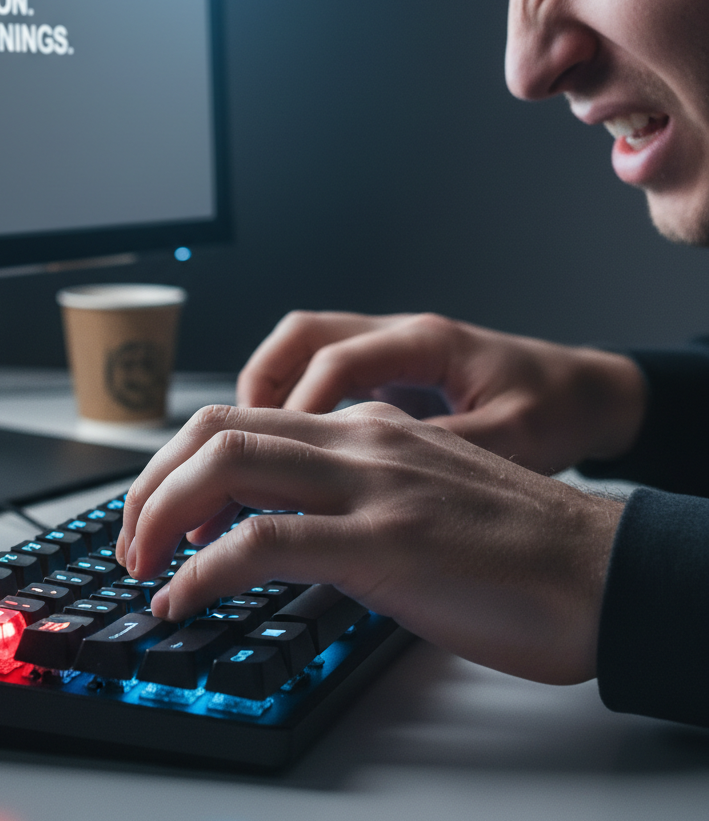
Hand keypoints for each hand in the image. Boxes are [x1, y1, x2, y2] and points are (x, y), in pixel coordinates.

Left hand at [117, 402, 623, 684]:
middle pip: (216, 430)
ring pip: (228, 465)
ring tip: (143, 565)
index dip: (181, 463)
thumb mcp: (417, 496)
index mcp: (366, 428)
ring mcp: (369, 485)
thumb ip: (352, 493)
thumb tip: (283, 524)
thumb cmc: (514, 548)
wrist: (605, 570)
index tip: (161, 514)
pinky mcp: (384, 541)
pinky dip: (204, 571)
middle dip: (152, 483)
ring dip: (161, 515)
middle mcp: (359, 441)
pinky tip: (184, 599)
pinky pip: (264, 541)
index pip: (243, 420)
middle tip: (133, 541)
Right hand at [237, 311, 646, 473]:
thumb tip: (377, 482)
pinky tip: (279, 457)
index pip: (336, 361)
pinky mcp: (389, 377)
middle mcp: (400, 337)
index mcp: (428, 343)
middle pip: (299, 340)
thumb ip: (443, 450)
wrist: (592, 395)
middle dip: (253, 392)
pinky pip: (320, 379)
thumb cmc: (560, 410)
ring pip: (300, 352)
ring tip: (235, 457)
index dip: (298, 407)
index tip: (274, 460)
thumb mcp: (515, 437)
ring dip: (262, 398)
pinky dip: (289, 409)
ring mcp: (390, 352)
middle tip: (229, 449)